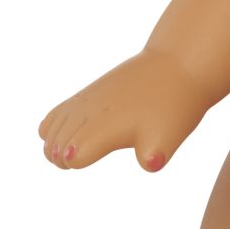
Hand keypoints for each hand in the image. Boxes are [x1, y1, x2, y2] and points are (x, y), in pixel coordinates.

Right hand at [38, 49, 210, 170]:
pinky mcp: (91, 92)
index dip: (74, 163)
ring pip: (51, 129)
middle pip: (55, 145)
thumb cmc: (174, 106)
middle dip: (60, 158)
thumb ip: (154, 155)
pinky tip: (71, 131)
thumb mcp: (169, 135)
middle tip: (81, 157)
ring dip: (54, 144)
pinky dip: (54, 127)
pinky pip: (58, 113)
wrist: (178, 65)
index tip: (86, 161)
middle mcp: (89, 114)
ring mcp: (87, 101)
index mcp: (104, 129)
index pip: (72, 157)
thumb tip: (150, 163)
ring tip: (76, 146)